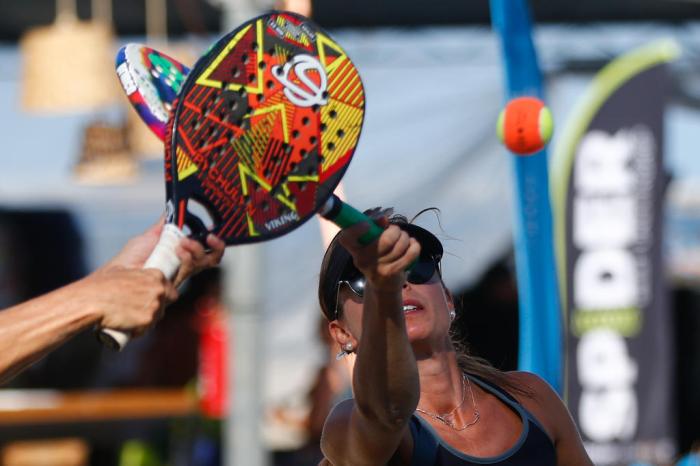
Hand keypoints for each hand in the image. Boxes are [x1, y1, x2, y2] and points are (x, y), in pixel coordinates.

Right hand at [80, 266, 176, 335]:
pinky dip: (138, 331)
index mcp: (156, 276)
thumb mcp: (123, 272)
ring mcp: (155, 306)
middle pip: (164, 305)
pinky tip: (127, 327)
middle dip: (155, 309)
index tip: (153, 300)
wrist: (92, 300)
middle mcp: (159, 290)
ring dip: (146, 321)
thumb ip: (137, 275)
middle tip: (138, 311)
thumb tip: (137, 279)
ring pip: (156, 318)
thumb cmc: (102, 285)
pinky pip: (146, 329)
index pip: (170, 290)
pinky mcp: (147, 320)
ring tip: (128, 319)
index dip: (162, 297)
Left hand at [107, 217, 225, 289]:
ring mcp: (180, 275)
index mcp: (180, 255)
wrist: (119, 273)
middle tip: (210, 236)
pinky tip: (178, 250)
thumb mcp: (150, 236)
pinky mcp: (176, 283)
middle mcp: (184, 266)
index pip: (205, 250)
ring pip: (203, 262)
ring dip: (196, 248)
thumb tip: (174, 209)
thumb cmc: (130, 259)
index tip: (213, 230)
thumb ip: (165, 225)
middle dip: (216, 246)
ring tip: (183, 242)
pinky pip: (191, 269)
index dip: (214, 242)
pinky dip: (187, 256)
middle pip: (212, 259)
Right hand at [337, 216, 419, 291]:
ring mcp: (377, 268)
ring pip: (400, 244)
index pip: (346, 238)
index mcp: (355, 249)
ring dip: (406, 238)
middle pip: (386, 239)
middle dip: (396, 231)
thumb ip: (374, 229)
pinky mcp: (391, 273)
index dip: (356, 228)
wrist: (382, 287)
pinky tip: (412, 245)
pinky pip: (410, 254)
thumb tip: (383, 218)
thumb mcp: (370, 244)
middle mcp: (362, 259)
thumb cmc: (376, 259)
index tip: (367, 224)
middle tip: (396, 232)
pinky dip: (414, 246)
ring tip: (404, 239)